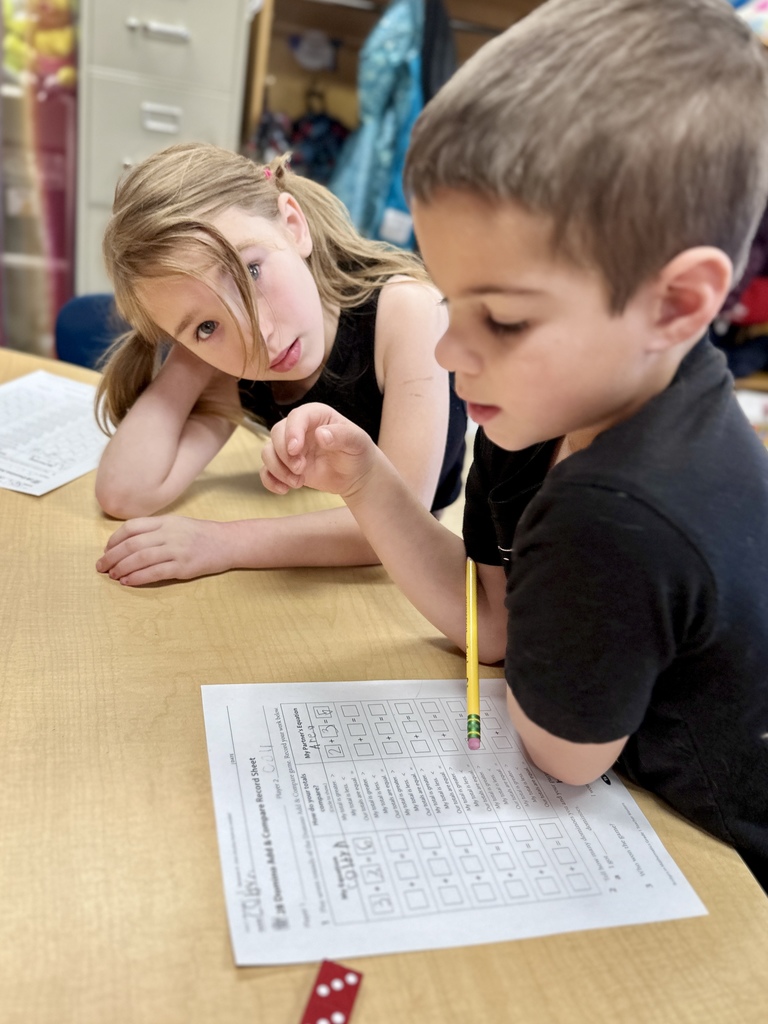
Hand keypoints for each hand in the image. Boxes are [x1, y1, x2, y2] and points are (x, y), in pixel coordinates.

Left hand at [96, 516, 231, 585]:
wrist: (228, 542)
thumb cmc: (201, 535)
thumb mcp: (178, 524)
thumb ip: (156, 529)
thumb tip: (128, 542)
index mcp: (165, 521)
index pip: (131, 527)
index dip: (114, 539)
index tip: (106, 550)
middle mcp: (169, 534)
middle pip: (132, 545)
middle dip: (112, 557)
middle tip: (101, 566)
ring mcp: (176, 550)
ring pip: (140, 559)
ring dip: (122, 568)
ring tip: (112, 575)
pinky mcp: (183, 567)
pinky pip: (154, 572)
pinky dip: (137, 578)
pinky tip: (128, 582)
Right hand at [261, 403, 376, 499]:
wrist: (354, 475)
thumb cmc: (357, 453)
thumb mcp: (356, 442)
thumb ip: (342, 436)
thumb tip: (321, 435)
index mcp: (315, 415)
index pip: (296, 417)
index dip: (292, 432)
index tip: (295, 450)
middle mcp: (298, 428)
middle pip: (276, 434)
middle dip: (284, 454)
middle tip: (301, 470)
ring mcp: (289, 447)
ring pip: (268, 452)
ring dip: (278, 469)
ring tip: (298, 483)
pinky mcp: (285, 465)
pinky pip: (266, 471)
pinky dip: (271, 481)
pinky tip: (284, 490)